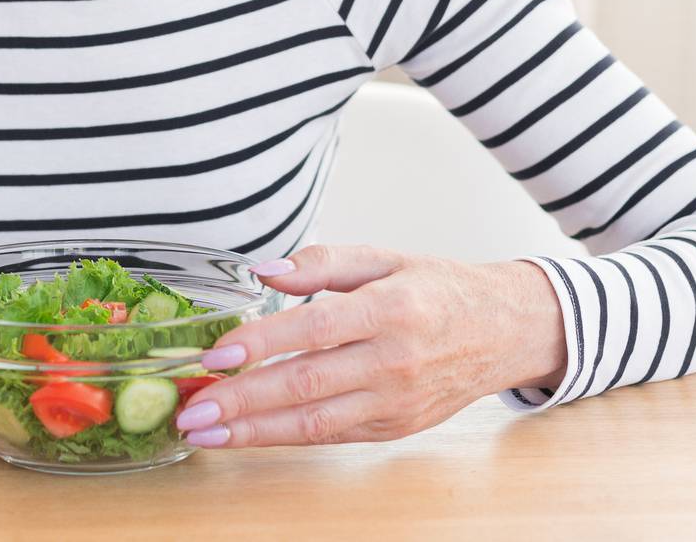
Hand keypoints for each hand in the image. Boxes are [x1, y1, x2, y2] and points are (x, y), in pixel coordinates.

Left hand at [170, 244, 567, 447]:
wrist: (504, 332)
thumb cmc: (439, 289)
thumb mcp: (386, 257)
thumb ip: (322, 262)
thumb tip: (264, 270)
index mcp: (391, 308)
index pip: (313, 329)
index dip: (260, 344)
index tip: (216, 354)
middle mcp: (394, 361)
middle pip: (306, 386)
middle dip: (242, 401)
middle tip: (191, 408)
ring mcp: (395, 402)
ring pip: (314, 424)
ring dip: (253, 431)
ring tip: (205, 433)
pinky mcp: (394, 428)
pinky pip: (330, 436)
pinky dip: (284, 438)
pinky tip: (246, 434)